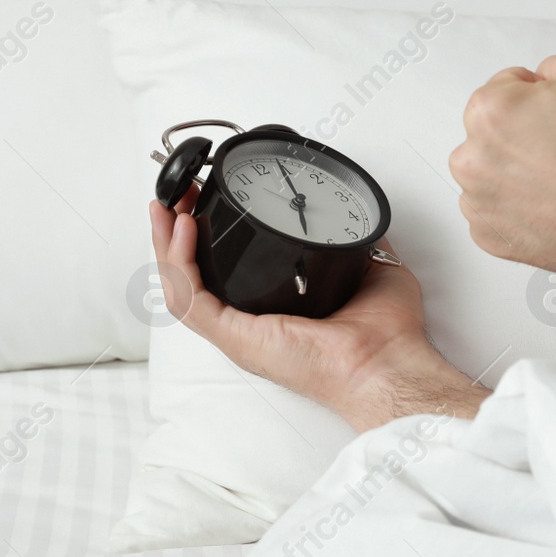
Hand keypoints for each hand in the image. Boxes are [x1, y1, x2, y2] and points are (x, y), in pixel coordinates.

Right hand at [148, 185, 487, 430]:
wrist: (391, 362)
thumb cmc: (388, 334)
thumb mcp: (373, 267)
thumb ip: (356, 241)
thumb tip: (353, 214)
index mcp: (277, 310)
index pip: (227, 271)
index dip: (209, 237)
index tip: (205, 199)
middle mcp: (252, 321)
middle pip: (195, 274)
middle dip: (177, 231)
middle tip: (175, 194)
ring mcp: (239, 331)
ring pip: (182, 285)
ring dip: (167, 243)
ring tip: (164, 206)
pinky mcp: (236, 338)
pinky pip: (192, 299)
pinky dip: (181, 263)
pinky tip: (184, 230)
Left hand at [448, 54, 555, 277]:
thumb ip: (555, 65)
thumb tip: (541, 81)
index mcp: (489, 110)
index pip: (504, 87)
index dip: (538, 96)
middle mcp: (471, 158)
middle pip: (490, 131)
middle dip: (520, 133)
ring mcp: (478, 203)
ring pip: (489, 172)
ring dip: (513, 170)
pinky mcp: (490, 237)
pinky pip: (494, 212)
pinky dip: (516, 207)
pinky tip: (551, 204)